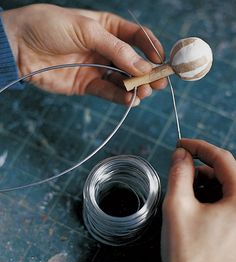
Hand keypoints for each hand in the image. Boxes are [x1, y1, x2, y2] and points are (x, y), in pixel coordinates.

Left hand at [1, 4, 166, 104]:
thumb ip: (117, 50)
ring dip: (135, 86)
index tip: (161, 60)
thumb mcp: (87, 30)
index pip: (137, 37)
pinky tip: (130, 99)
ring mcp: (97, 67)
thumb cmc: (51, 27)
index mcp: (108, 27)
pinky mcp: (87, 85)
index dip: (151, 47)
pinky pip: (108, 92)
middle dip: (147, 72)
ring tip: (144, 92)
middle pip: (133, 61)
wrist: (20, 47)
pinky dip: (120, 97)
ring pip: (123, 79)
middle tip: (159, 82)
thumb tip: (143, 67)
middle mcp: (105, 48)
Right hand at [161, 139, 235, 261]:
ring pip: (228, 188)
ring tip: (185, 190)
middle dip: (203, 166)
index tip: (181, 143)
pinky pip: (228, 203)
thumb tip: (181, 154)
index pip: (224, 160)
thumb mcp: (177, 205)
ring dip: (206, 182)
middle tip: (180, 168)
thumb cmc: (185, 251)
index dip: (200, 146)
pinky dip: (211, 196)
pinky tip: (194, 204)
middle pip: (228, 173)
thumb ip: (179, 173)